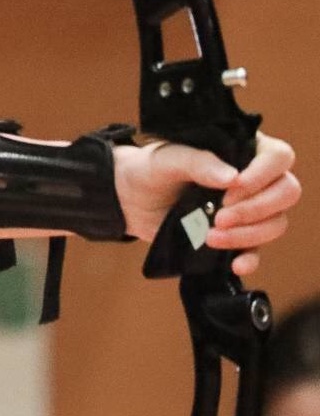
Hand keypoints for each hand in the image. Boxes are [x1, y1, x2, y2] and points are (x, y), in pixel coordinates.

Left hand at [115, 133, 299, 276]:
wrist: (128, 198)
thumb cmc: (150, 169)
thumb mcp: (168, 159)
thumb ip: (198, 163)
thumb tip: (232, 178)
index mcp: (241, 151)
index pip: (278, 157)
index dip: (263, 175)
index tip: (232, 188)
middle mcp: (252, 180)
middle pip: (286, 192)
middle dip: (256, 208)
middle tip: (220, 215)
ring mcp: (247, 210)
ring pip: (275, 223)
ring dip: (248, 234)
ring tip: (210, 236)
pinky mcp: (236, 236)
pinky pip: (258, 250)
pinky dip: (250, 258)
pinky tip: (234, 263)